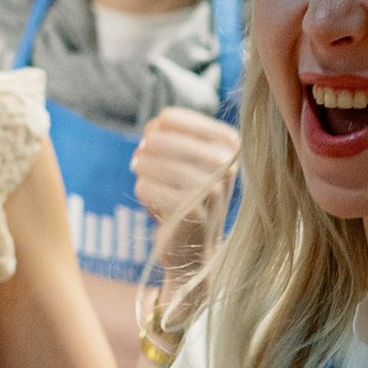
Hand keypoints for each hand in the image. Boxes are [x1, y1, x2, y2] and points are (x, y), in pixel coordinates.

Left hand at [130, 108, 240, 270]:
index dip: (153, 129)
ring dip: (141, 168)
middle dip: (144, 149)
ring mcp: (212, 189)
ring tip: (141, 174)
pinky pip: (148, 188)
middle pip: (159, 138)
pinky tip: (149, 196)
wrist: (196, 249)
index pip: (170, 119)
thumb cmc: (188, 195)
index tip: (150, 141)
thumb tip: (152, 128)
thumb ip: (168, 133)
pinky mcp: (192, 213)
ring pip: (153, 162)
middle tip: (138, 159)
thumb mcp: (187, 158)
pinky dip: (143, 190)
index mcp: (228, 143)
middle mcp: (226, 163)